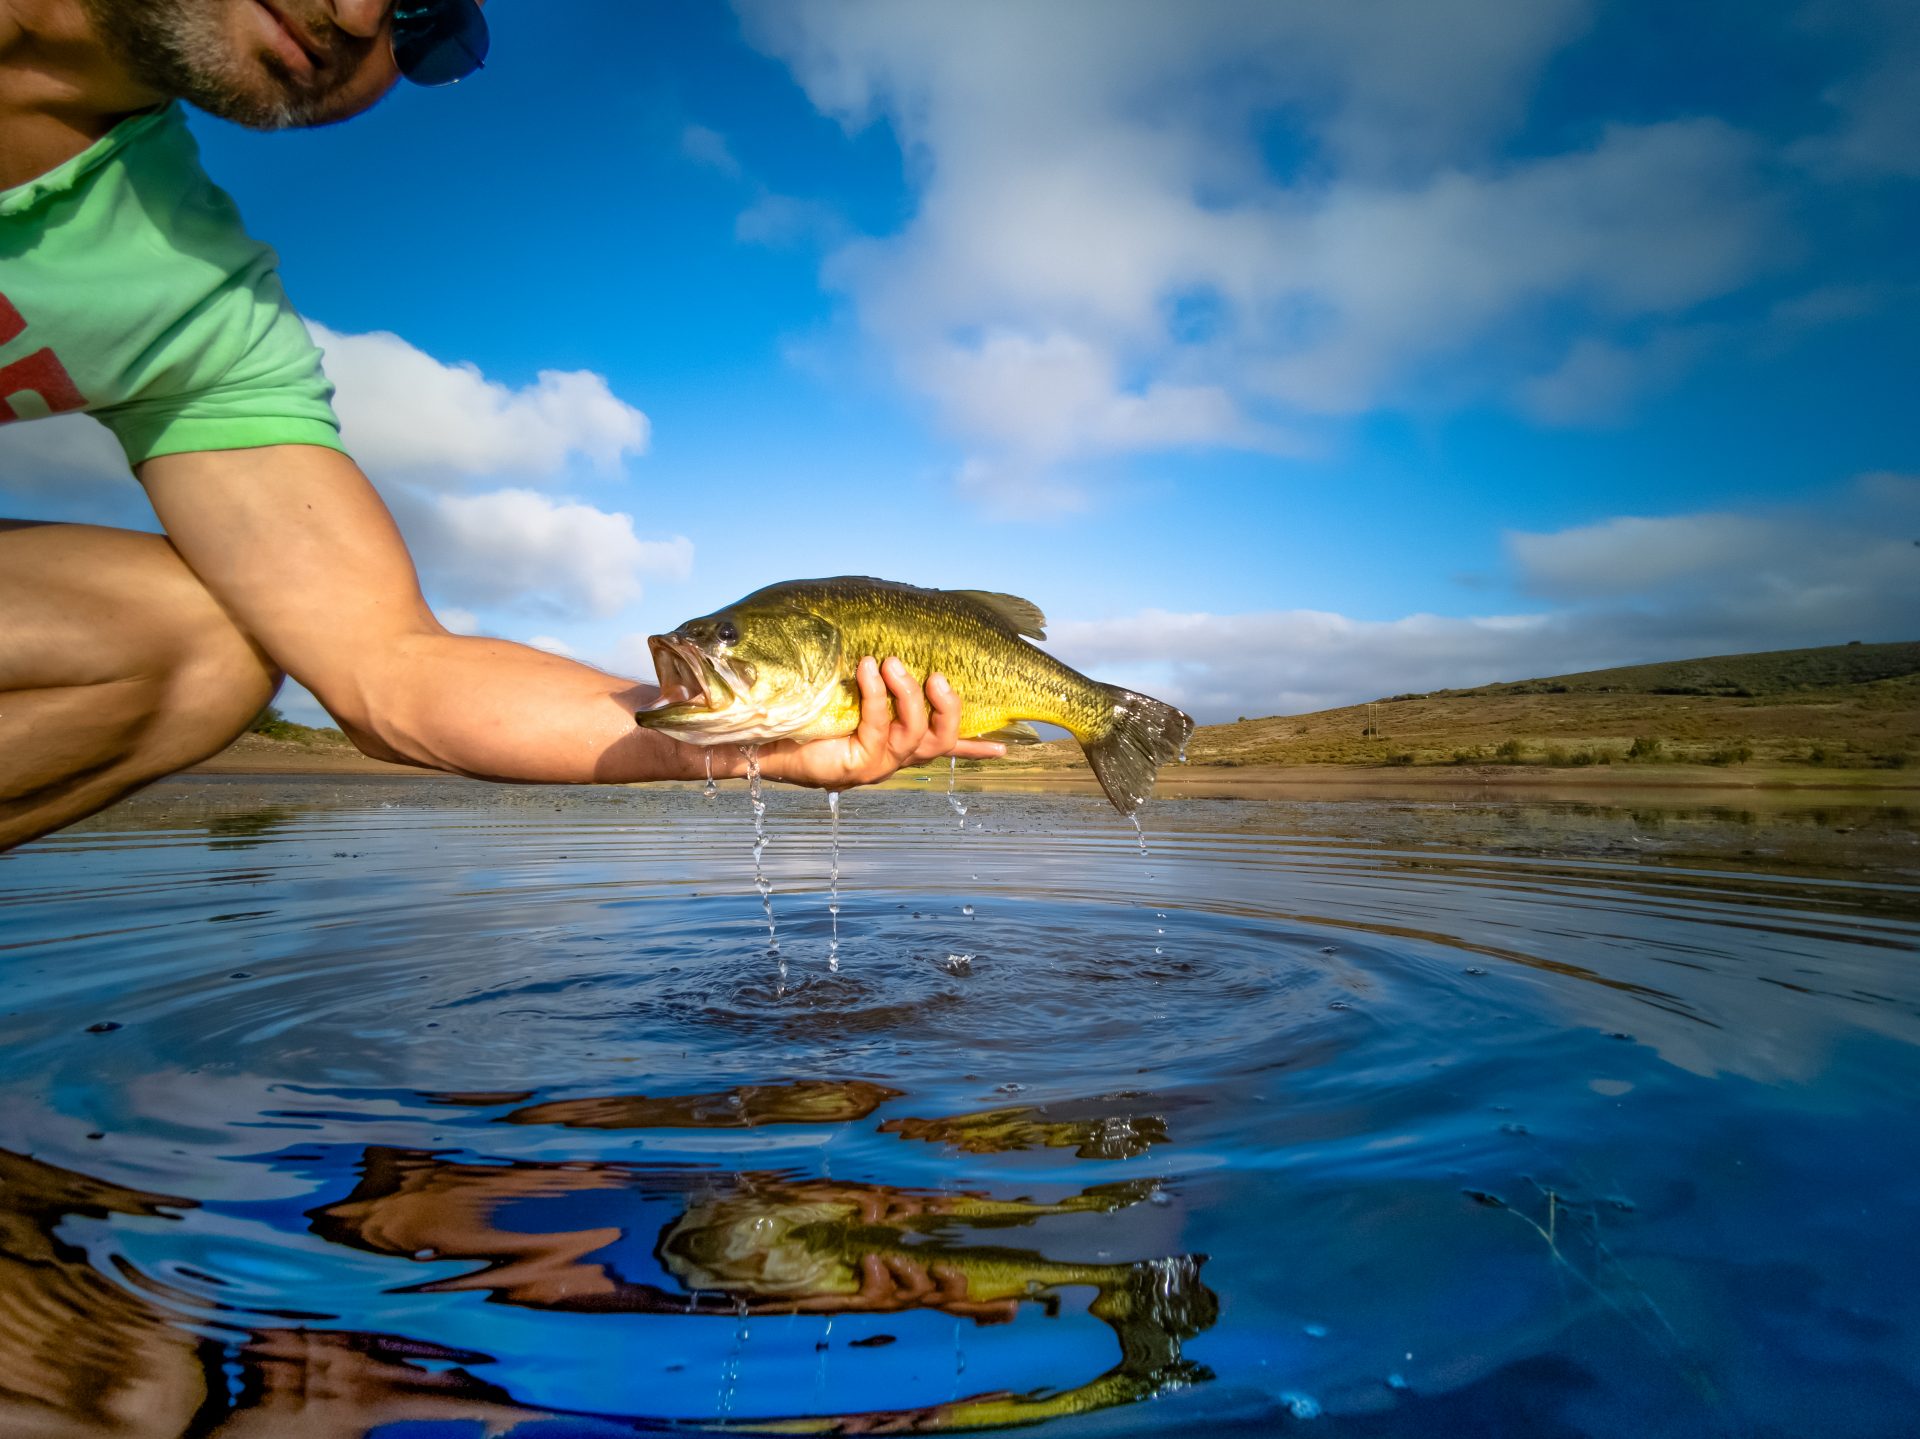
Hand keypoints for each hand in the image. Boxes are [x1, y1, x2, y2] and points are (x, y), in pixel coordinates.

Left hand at [752, 656, 1003, 789]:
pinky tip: (867, 669)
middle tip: (939, 674)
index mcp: (896, 741)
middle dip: (949, 706)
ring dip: (910, 694)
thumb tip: (875, 639)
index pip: (946, 746)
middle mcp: (892, 756)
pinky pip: (879, 728)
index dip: (977, 747)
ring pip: (918, 735)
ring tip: (892, 661)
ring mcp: (878, 764)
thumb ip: (864, 672)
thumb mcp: (840, 686)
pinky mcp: (857, 766)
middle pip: (944, 740)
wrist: (756, 739)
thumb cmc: (796, 710)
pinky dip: (876, 695)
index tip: (1007, 748)